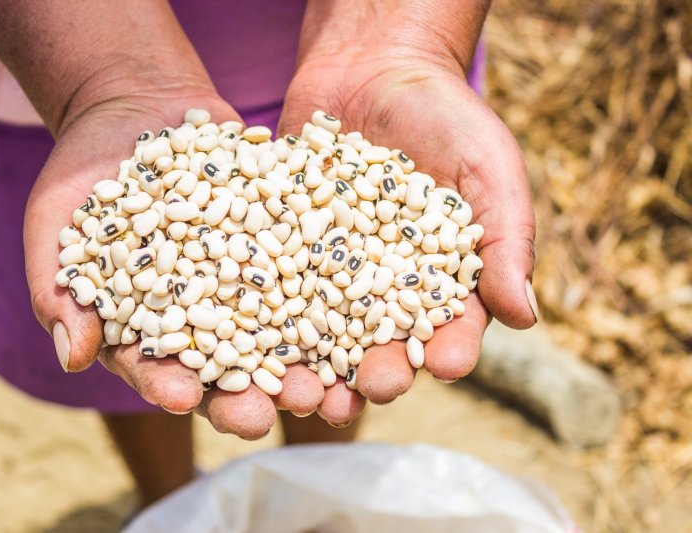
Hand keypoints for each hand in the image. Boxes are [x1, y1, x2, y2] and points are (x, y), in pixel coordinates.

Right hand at [25, 86, 348, 438]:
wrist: (135, 107)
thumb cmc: (81, 174)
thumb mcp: (56, 225)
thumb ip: (60, 293)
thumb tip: (73, 360)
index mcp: (147, 326)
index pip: (155, 369)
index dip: (168, 386)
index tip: (183, 399)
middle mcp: (204, 314)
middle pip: (227, 365)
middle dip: (249, 393)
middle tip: (269, 415)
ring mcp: (247, 280)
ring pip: (278, 331)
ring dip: (303, 361)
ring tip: (328, 385)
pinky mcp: (279, 241)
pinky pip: (305, 265)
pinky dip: (328, 286)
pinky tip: (354, 304)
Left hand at [278, 21, 536, 421]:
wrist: (374, 66)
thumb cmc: (447, 116)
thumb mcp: (489, 168)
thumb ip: (507, 239)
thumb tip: (525, 317)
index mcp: (439, 282)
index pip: (451, 328)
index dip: (452, 349)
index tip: (448, 364)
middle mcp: (382, 289)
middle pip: (380, 346)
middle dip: (376, 373)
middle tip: (369, 390)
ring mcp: (329, 272)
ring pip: (320, 334)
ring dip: (312, 368)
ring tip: (303, 391)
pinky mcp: (283, 248)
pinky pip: (271, 284)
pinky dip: (260, 312)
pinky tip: (249, 335)